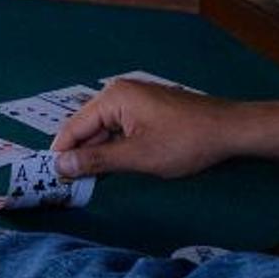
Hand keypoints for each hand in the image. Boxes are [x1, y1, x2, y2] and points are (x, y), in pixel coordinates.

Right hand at [52, 80, 252, 180]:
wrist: (230, 130)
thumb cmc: (186, 142)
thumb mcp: (137, 157)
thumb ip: (96, 161)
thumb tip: (60, 165)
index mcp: (113, 98)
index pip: (73, 127)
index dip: (59, 154)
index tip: (49, 178)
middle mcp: (120, 93)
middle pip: (86, 127)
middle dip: (77, 154)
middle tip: (66, 184)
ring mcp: (135, 100)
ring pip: (103, 130)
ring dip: (95, 153)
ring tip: (85, 180)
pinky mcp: (147, 110)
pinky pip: (119, 129)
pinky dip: (112, 147)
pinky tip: (110, 167)